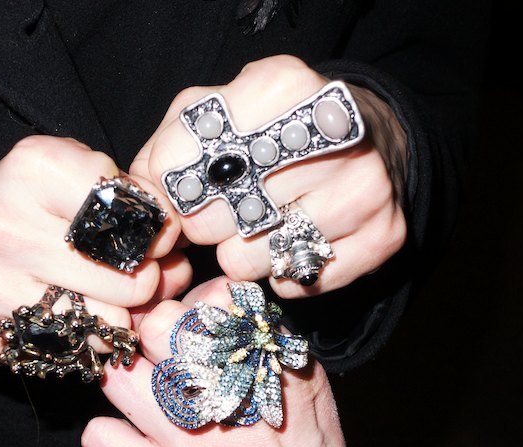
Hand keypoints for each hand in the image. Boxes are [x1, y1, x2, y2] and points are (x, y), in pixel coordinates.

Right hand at [0, 136, 191, 358]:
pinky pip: (65, 352)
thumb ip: (139, 206)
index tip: (149, 236)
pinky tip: (71, 319)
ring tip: (104, 300)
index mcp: (33, 168)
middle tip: (132, 277)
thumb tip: (179, 265)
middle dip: (142, 283)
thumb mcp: (82, 174)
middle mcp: (1, 224)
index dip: (155, 231)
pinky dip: (81, 341)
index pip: (133, 214)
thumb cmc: (34, 202)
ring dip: (116, 319)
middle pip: (125, 280)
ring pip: (100, 325)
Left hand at [82, 276, 379, 446]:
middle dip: (145, 337)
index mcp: (276, 370)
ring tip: (135, 404)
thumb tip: (227, 323)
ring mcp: (193, 442)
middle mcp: (233, 397)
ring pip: (120, 374)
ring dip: (120, 384)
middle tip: (147, 361)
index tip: (184, 330)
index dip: (188, 308)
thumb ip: (273, 359)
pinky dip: (107, 443)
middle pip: (159, 326)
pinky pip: (101, 439)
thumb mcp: (313, 409)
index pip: (215, 299)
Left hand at [131, 55, 405, 298]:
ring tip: (260, 225)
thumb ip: (168, 149)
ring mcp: (363, 188)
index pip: (184, 158)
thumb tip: (140, 201)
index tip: (180, 189)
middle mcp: (331, 134)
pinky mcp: (382, 236)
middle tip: (221, 211)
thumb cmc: (277, 129)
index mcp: (283, 86)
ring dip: (238, 254)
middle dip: (202, 224)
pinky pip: (293, 283)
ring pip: (248, 259)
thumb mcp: (220, 114)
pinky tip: (292, 242)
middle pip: (212, 217)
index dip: (169, 185)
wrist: (373, 139)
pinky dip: (280, 273)